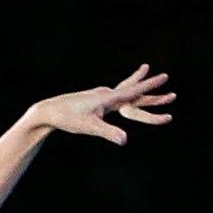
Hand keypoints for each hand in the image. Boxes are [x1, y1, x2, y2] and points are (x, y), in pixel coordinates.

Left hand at [29, 64, 174, 146]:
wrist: (47, 111)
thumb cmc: (68, 118)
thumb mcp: (90, 127)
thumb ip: (109, 132)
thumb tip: (125, 140)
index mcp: (108, 98)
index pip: (134, 91)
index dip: (150, 85)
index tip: (164, 76)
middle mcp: (105, 94)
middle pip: (131, 88)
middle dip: (147, 84)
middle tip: (165, 76)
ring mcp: (98, 96)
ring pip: (122, 91)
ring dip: (135, 84)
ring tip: (144, 72)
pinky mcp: (91, 101)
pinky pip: (112, 96)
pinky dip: (121, 94)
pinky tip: (116, 98)